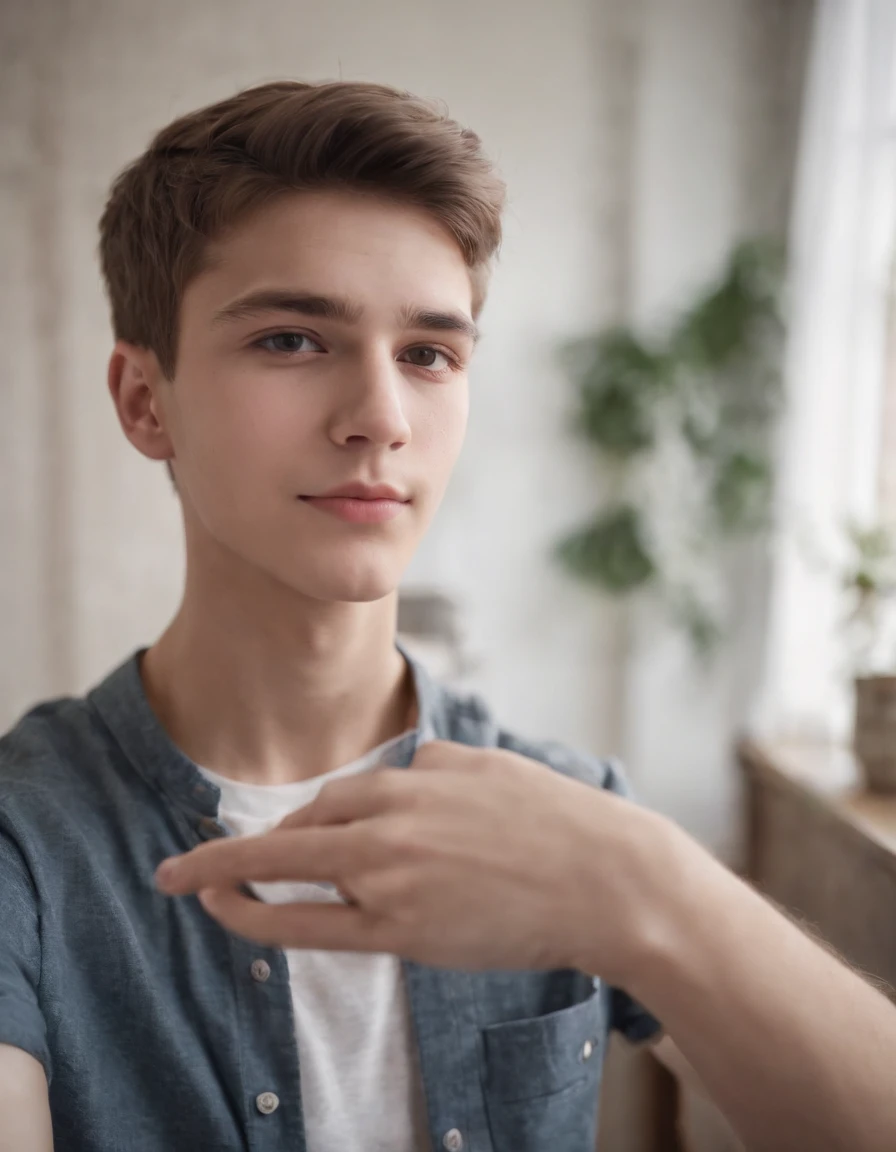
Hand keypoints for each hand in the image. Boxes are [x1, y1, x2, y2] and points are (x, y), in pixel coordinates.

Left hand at [156, 741, 675, 980]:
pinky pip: (312, 927)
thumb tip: (402, 772)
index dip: (295, 822)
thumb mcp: (488, 766)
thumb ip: (432, 764)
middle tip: (201, 866)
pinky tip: (223, 911)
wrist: (606, 879)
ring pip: (298, 873)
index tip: (269, 835)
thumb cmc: (555, 821)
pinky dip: (258, 918)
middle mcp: (391, 822)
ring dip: (241, 879)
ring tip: (195, 886)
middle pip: (299, 831)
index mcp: (412, 779)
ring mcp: (392, 877)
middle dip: (247, 849)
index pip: (330, 799)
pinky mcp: (403, 930)